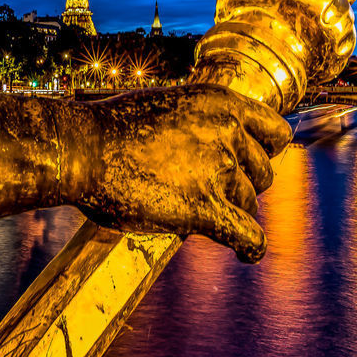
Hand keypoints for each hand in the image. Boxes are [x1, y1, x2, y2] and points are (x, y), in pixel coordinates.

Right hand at [64, 84, 291, 262]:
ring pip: (248, 204)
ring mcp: (217, 170)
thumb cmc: (110, 128)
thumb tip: (209, 147)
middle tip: (216, 193)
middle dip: (243, 185)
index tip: (251, 164)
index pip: (275, 132)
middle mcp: (227, 132)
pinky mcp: (203, 209)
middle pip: (262, 173)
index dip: (265, 152)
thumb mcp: (164, 106)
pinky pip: (248, 235)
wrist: (81, 148)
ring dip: (232, 213)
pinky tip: (246, 254)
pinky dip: (251, 248)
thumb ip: (196, 124)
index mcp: (219, 102)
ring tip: (207, 218)